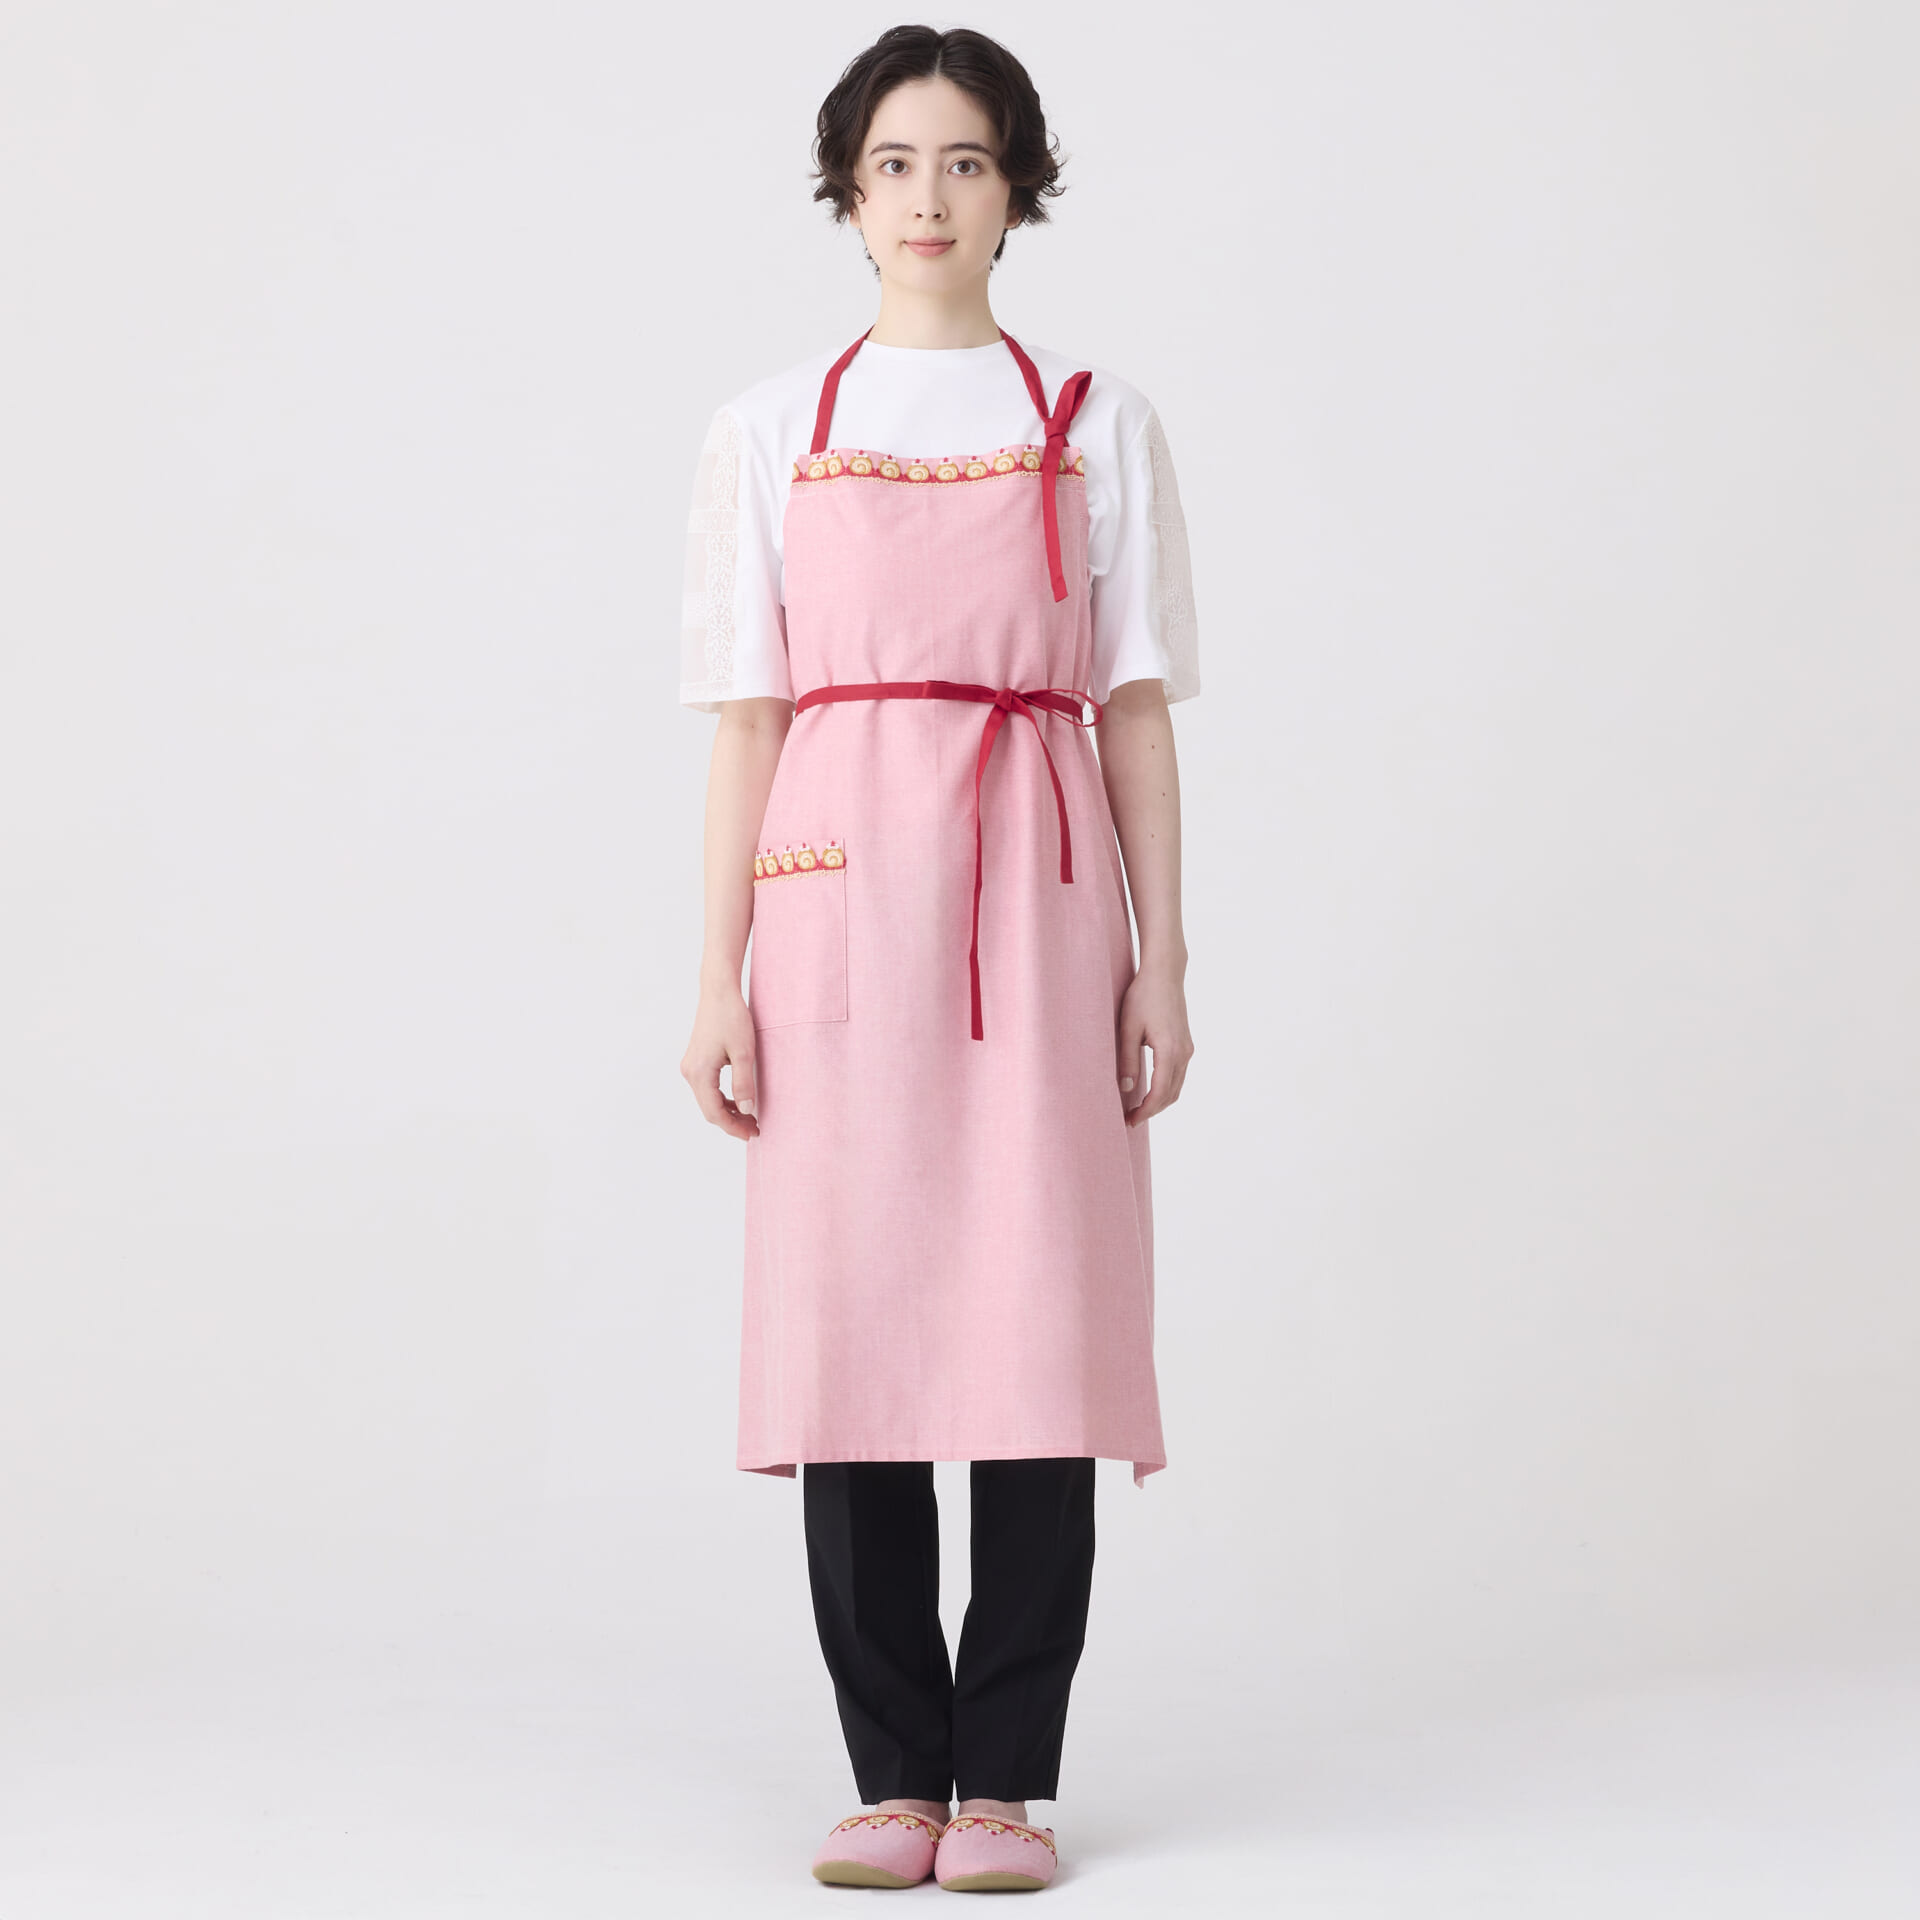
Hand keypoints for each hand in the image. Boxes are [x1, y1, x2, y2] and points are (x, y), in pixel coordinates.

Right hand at [682, 985, 759, 1139]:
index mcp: (699, 1073)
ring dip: (727, 1111)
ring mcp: (691, 1066)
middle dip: (731, 1122)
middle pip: (709, 1109)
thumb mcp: (744, 1052)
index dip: (733, 1127)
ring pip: (707, 1100)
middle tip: (754, 1128)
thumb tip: (746, 1110)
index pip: (714, 1112)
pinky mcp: (696, 1060)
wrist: (719, 992)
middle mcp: (690, 1072)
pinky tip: (738, 1099)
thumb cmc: (732, 1018)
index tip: (752, 1133)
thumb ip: (744, 1083)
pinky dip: (722, 1098)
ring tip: (750, 1116)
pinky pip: (707, 1088)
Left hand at [1116, 963, 1192, 1125]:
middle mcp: (1184, 1053)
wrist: (1165, 974)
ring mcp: (1187, 1049)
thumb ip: (1127, 1060)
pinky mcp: (1186, 1044)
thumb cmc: (1143, 996)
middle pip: (1171, 1094)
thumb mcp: (1128, 1028)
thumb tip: (1127, 1089)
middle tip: (1130, 1119)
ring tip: (1138, 1108)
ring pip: (1177, 1087)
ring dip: (1160, 1101)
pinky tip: (1150, 1090)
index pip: (1160, 1093)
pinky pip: (1179, 1075)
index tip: (1130, 1120)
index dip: (1145, 1111)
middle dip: (1152, 1110)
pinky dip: (1166, 1088)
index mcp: (1170, 1051)